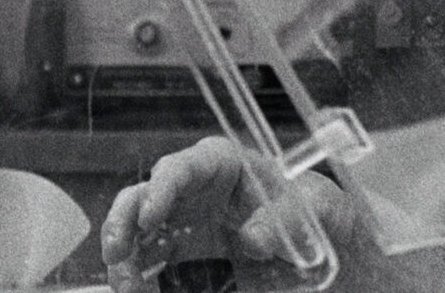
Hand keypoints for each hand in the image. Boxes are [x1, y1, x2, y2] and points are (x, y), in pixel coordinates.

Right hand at [101, 136, 358, 292]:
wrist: (327, 253)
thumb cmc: (321, 216)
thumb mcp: (322, 211)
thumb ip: (291, 219)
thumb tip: (254, 238)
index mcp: (228, 167)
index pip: (188, 165)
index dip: (164, 185)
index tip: (151, 215)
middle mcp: (197, 194)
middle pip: (146, 196)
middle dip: (124, 221)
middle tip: (117, 253)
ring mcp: (184, 228)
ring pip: (136, 235)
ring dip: (124, 259)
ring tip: (128, 285)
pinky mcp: (182, 262)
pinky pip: (149, 269)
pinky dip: (139, 282)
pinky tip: (141, 292)